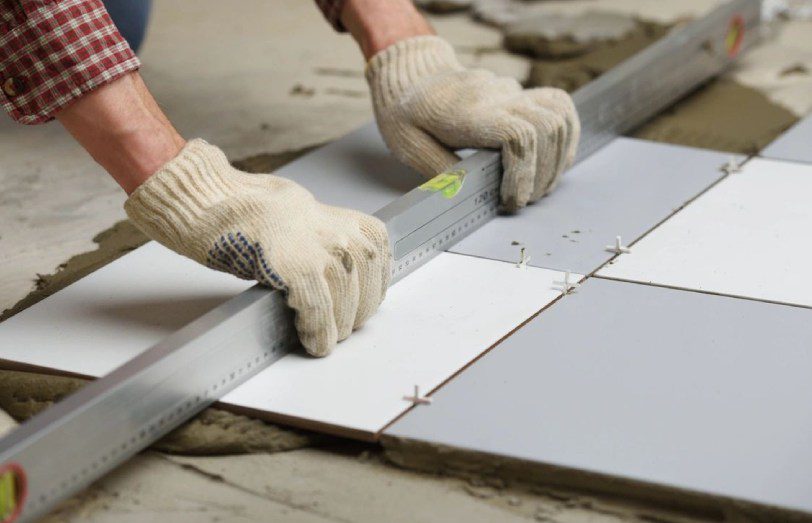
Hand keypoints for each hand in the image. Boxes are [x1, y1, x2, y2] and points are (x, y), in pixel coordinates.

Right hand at [124, 140, 390, 356]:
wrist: (214, 202)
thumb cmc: (253, 213)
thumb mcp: (310, 220)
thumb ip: (332, 246)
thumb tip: (344, 283)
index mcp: (350, 221)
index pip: (377, 265)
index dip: (370, 292)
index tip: (362, 307)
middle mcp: (343, 234)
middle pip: (364, 287)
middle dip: (355, 313)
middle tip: (341, 330)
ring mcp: (322, 250)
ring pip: (344, 303)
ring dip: (336, 327)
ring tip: (324, 340)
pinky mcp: (298, 268)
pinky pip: (318, 311)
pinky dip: (317, 331)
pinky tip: (311, 342)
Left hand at [366, 36, 579, 211]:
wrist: (413, 79)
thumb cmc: (408, 116)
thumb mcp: (409, 146)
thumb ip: (441, 171)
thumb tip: (468, 196)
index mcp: (468, 111)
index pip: (518, 135)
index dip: (524, 173)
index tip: (512, 201)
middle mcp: (497, 97)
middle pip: (546, 128)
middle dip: (542, 173)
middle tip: (523, 201)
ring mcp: (513, 92)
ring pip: (558, 117)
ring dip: (556, 159)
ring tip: (538, 188)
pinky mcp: (522, 94)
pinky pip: (560, 108)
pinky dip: (565, 138)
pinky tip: (552, 164)